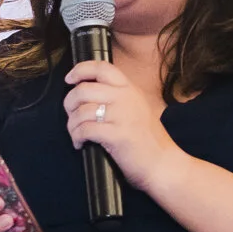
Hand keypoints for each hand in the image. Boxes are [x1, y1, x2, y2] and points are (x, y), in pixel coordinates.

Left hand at [64, 59, 176, 186]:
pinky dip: (77, 137)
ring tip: (77, 134)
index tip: (69, 79)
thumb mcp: (135, 108)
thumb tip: (85, 93)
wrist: (163, 163)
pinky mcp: (116, 134)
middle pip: (83, 90)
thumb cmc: (146, 140)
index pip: (102, 68)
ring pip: (80, 111)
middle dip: (69, 104)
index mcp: (130, 89)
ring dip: (72, 125)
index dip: (80, 70)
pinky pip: (84, 130)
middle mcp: (126, 98)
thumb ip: (115, 97)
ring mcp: (122, 115)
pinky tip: (81, 143)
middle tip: (72, 116)